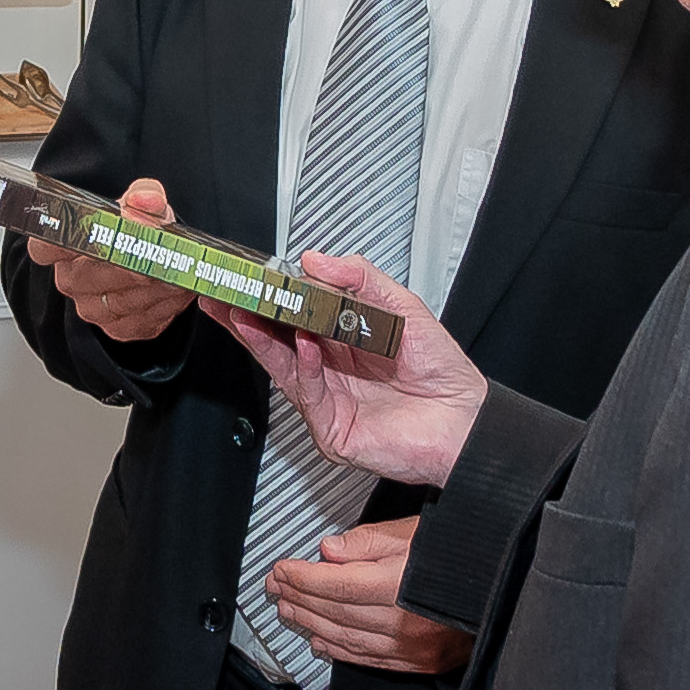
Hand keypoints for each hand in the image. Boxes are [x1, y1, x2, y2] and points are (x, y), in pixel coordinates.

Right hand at [25, 178, 194, 343]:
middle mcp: (72, 280)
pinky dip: (166, 304)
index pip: (46, 247)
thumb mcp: (143, 206)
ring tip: (180, 267)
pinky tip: (178, 288)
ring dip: (155, 285)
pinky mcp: (119, 329)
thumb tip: (145, 199)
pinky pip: (142, 320)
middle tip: (161, 254)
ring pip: (121, 300)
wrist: (156, 258)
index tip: (94, 233)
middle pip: (91, 275)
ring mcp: (93, 308)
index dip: (61, 242)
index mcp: (64, 246)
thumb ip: (144, 196)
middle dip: (131, 264)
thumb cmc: (139, 230)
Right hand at [204, 251, 488, 487]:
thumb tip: (316, 260)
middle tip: (223, 295)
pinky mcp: (331, 429)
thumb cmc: (441, 372)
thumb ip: (361, 278)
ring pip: (284, 367)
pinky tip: (304, 343)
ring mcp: (327, 402)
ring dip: (261, 339)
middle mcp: (329, 372)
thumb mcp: (402, 307)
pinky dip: (305, 366)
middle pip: (277, 343)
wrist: (466, 420)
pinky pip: (309, 393)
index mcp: (341, 344)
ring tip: (244, 312)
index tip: (249, 279)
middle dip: (247, 318)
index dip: (270, 299)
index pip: (294, 318)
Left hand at [266, 518, 472, 673]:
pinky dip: (338, 651)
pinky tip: (320, 641)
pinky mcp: (420, 662)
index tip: (282, 569)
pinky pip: (368, 659)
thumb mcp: (415, 533)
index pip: (335, 585)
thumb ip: (366, 543)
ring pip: (346, 639)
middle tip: (276, 587)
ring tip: (289, 610)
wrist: (505, 584)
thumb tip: (328, 550)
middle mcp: (405, 622)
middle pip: (335, 612)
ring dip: (311, 624)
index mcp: (400, 586)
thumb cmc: (464, 554)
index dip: (301, 578)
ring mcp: (412, 647)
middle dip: (298, 598)